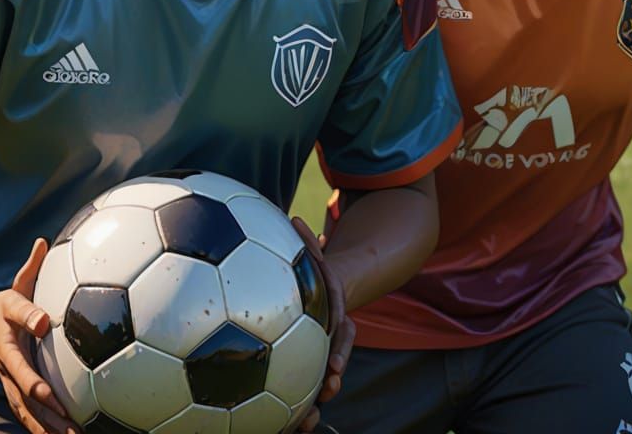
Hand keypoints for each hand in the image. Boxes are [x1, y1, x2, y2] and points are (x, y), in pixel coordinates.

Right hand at [0, 238, 73, 433]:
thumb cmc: (1, 303)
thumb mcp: (14, 289)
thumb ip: (30, 272)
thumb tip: (42, 249)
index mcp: (7, 350)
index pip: (21, 371)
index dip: (33, 383)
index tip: (47, 394)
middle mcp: (8, 373)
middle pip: (25, 403)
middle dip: (46, 420)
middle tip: (69, 432)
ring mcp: (10, 384)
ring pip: (27, 413)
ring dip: (46, 429)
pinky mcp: (15, 388)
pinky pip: (28, 412)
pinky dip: (42, 426)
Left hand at [291, 217, 355, 433]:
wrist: (324, 291)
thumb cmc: (312, 274)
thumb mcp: (313, 258)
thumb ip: (307, 243)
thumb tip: (294, 218)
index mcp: (334, 315)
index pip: (342, 334)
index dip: (339, 352)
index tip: (335, 369)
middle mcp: (332, 334)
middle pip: (336, 360)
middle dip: (331, 378)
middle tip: (327, 392)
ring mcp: (322, 348)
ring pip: (323, 376)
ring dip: (316, 397)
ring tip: (306, 420)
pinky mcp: (309, 359)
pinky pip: (306, 383)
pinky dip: (300, 405)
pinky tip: (289, 425)